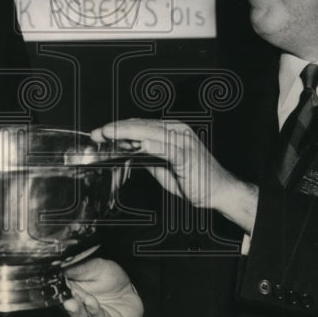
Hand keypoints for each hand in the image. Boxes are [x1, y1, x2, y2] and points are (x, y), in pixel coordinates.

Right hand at [62, 257, 142, 316]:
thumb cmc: (111, 280)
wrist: (130, 295)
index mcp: (72, 289)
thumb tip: (62, 263)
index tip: (52, 277)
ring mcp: (90, 316)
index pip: (59, 287)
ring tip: (71, 301)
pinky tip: (90, 302)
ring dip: (75, 309)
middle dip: (64, 297)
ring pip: (79, 315)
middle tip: (61, 290)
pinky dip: (93, 311)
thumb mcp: (98, 267)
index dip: (55, 282)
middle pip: (66, 303)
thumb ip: (81, 267)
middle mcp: (78, 305)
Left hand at [92, 119, 257, 231]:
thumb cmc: (194, 179)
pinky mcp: (188, 155)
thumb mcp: (164, 168)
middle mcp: (177, 131)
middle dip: (116, 129)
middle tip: (97, 133)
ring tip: (109, 135)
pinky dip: (153, 145)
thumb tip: (129, 152)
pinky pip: (167, 148)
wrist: (219, 191)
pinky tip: (140, 144)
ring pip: (150, 132)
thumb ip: (148, 157)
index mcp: (171, 131)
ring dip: (127, 133)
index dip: (118, 128)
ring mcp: (183, 142)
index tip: (100, 133)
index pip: (140, 125)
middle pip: (141, 125)